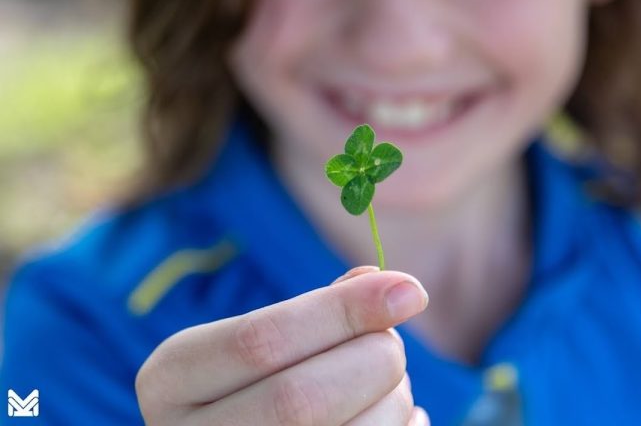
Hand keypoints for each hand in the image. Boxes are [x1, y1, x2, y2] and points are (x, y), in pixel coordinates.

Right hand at [136, 266, 430, 424]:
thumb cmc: (257, 382)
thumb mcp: (258, 342)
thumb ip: (316, 311)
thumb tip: (390, 286)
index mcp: (171, 379)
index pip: (260, 340)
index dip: (343, 311)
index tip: (409, 290)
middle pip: (302, 398)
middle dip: (373, 359)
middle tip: (393, 344)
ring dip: (393, 400)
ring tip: (385, 385)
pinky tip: (391, 417)